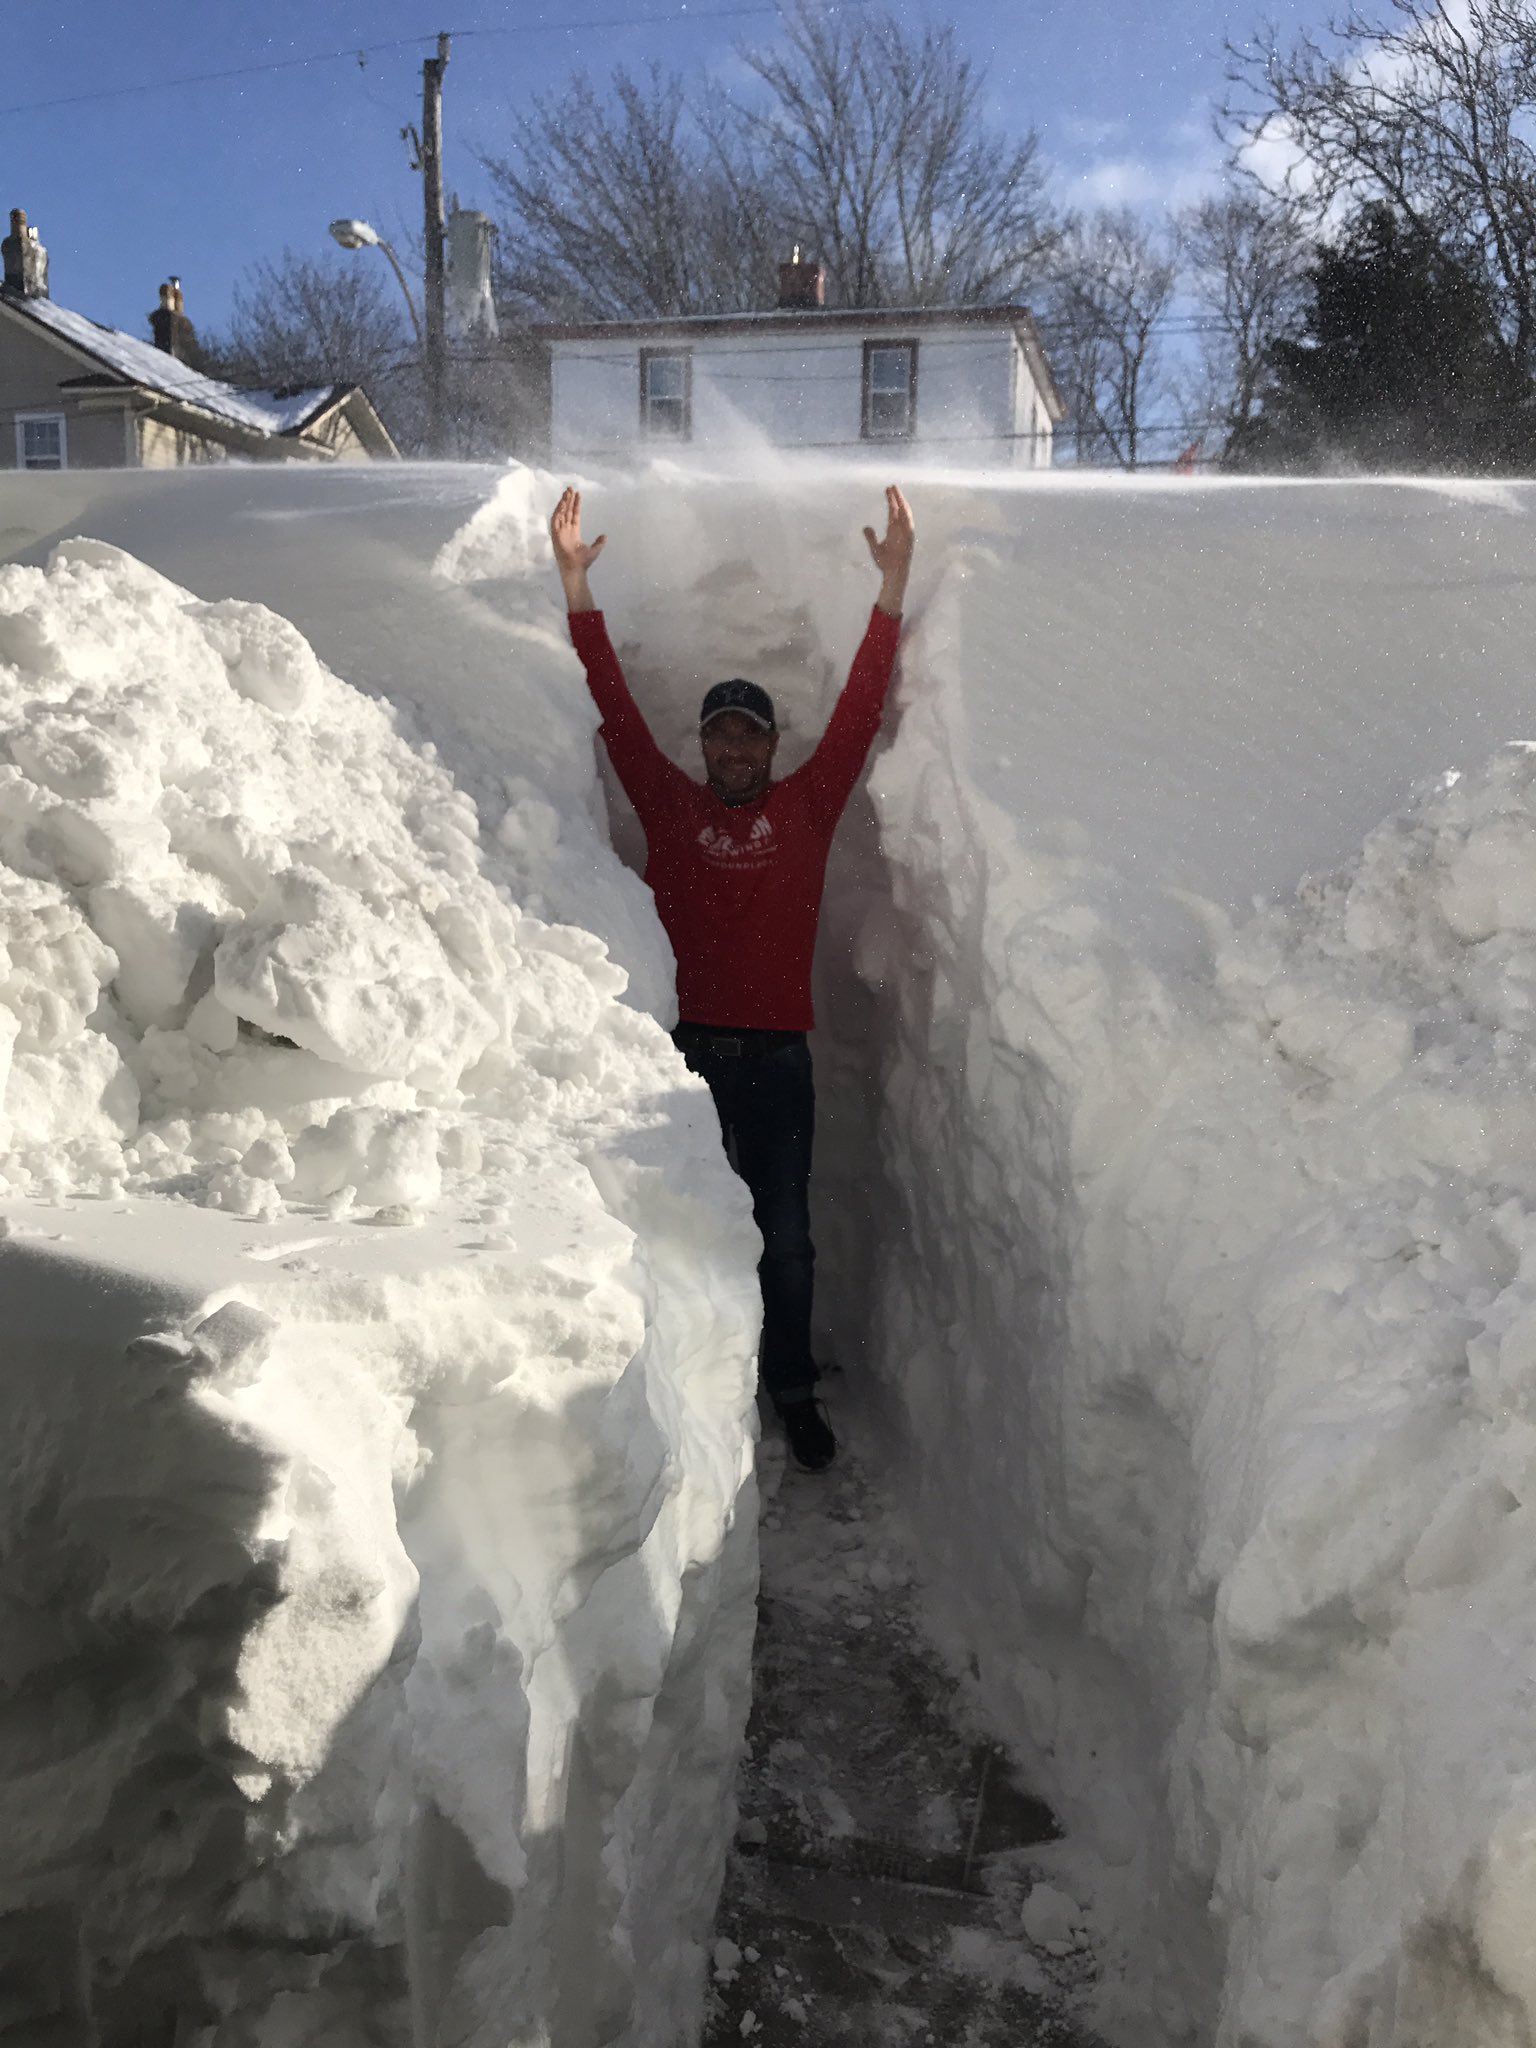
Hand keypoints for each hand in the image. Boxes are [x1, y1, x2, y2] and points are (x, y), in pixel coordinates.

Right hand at [550, 486, 605, 610]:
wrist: (576, 569)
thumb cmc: (583, 562)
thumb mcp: (594, 550)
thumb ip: (599, 542)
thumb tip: (605, 536)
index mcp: (574, 532)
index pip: (574, 514)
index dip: (576, 504)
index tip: (578, 494)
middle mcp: (566, 530)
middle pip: (566, 511)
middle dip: (568, 499)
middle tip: (570, 488)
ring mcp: (560, 531)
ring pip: (560, 513)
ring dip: (563, 503)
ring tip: (566, 492)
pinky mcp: (555, 534)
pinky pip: (555, 520)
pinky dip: (557, 512)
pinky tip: (561, 503)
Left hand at [863, 484, 914, 615]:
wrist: (893, 573)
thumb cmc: (885, 563)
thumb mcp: (875, 548)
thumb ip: (871, 537)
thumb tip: (865, 527)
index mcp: (893, 530)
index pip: (893, 511)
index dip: (891, 500)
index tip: (887, 490)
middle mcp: (900, 529)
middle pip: (899, 509)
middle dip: (896, 498)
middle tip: (891, 486)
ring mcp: (905, 533)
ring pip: (905, 514)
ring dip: (901, 503)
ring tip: (896, 492)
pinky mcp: (908, 539)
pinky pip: (908, 525)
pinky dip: (906, 516)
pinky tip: (902, 507)